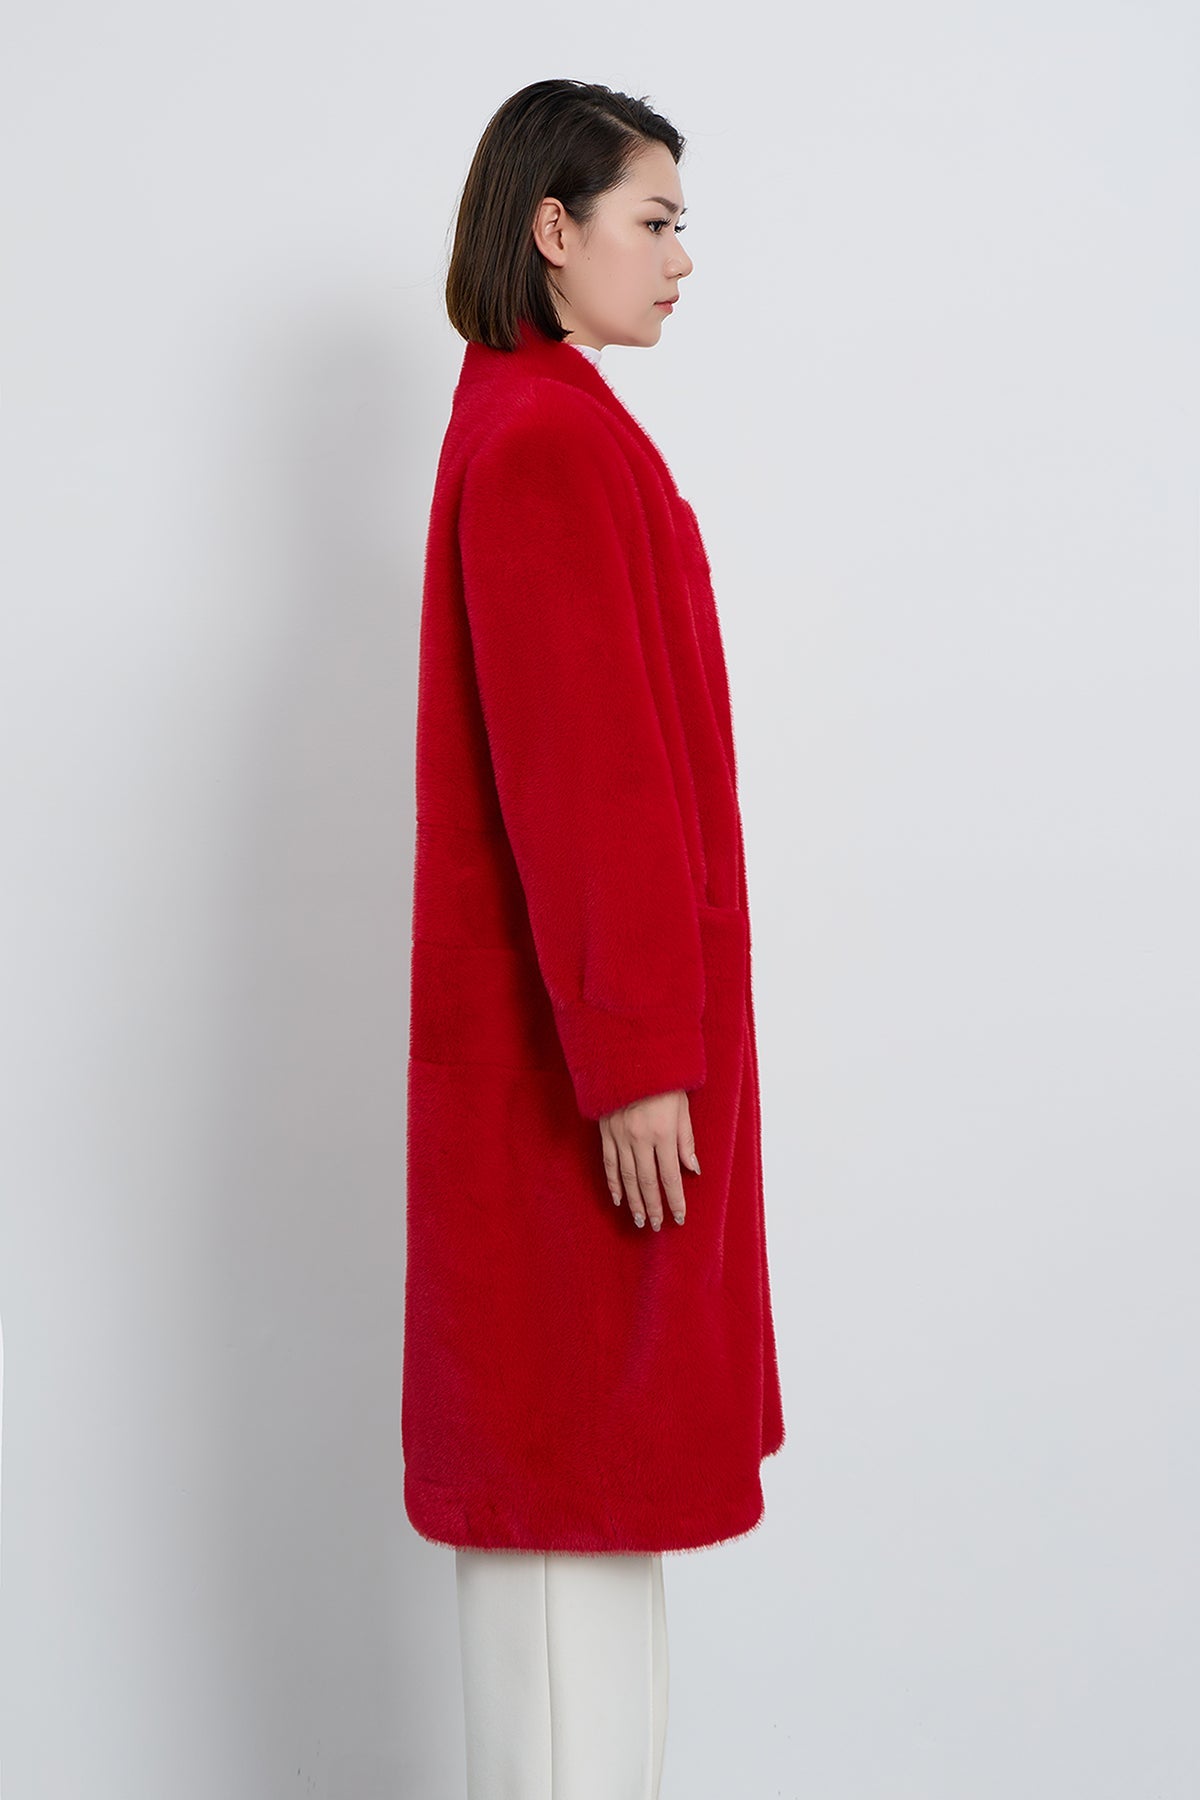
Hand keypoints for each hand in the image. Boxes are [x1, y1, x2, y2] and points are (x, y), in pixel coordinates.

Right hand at [599, 1089, 700, 1230]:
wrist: (628, 1057)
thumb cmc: (662, 1080)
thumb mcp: (682, 1107)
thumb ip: (686, 1139)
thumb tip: (693, 1169)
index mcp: (662, 1133)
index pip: (670, 1176)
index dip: (675, 1200)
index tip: (679, 1217)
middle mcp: (640, 1139)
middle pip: (647, 1182)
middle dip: (654, 1206)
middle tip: (657, 1225)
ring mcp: (620, 1137)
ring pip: (627, 1177)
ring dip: (634, 1201)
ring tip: (640, 1219)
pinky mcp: (606, 1132)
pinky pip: (609, 1163)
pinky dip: (613, 1183)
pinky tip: (617, 1198)